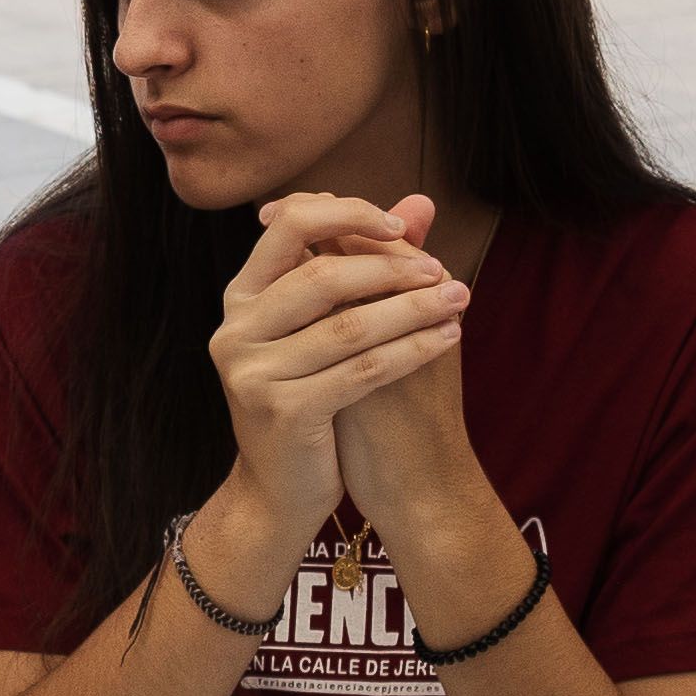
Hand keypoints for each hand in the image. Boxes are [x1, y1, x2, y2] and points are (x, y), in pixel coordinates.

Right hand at [211, 192, 469, 536]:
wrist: (277, 493)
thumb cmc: (308, 399)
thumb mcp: (327, 326)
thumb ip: (367, 263)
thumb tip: (419, 202)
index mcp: (242, 298)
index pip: (287, 226)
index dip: (345, 215)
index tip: (399, 225)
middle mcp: (236, 330)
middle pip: (321, 276)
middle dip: (391, 268)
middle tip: (443, 270)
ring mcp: (253, 374)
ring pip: (348, 326)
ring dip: (412, 309)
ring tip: (459, 300)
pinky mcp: (282, 412)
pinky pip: (361, 371)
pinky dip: (410, 351)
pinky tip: (446, 341)